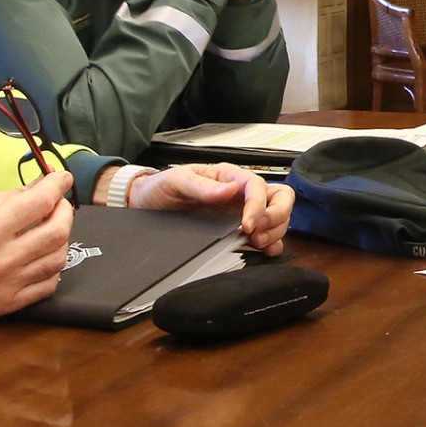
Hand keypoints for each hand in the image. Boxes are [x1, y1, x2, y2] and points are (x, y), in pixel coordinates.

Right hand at [0, 174, 72, 320]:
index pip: (41, 201)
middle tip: (58, 204)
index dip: (58, 185)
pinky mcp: (4, 305)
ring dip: (60, 240)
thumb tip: (41, 187)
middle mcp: (1, 258)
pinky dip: (51, 269)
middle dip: (65, 212)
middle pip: (58, 232)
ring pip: (57, 260)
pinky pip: (46, 287)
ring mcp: (4, 285)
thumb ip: (9, 197)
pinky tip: (41, 257)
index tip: (62, 179)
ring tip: (49, 230)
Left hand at [123, 162, 292, 252]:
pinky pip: (268, 234)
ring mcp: (242, 212)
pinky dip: (273, 242)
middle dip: (276, 216)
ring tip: (257, 243)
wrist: (146, 205)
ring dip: (275, 231)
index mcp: (229, 176)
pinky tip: (263, 250)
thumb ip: (202, 185)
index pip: (258, 186)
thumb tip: (230, 190)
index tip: (247, 224)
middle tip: (257, 233)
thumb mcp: (176, 181)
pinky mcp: (239, 230)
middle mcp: (240, 193)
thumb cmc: (161, 188)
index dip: (258, 205)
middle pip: (280, 197)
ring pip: (278, 216)